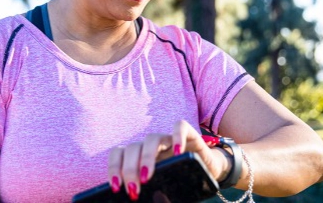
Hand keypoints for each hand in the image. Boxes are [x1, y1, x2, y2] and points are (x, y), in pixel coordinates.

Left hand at [107, 120, 227, 200]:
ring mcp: (168, 139)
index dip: (114, 168)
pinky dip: (177, 137)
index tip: (116, 188)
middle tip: (133, 190)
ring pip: (151, 139)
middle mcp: (150, 146)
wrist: (208, 171)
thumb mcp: (163, 190)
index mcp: (138, 158)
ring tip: (147, 177)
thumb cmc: (181, 182)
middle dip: (129, 169)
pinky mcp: (188, 134)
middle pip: (132, 148)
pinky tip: (177, 152)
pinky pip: (180, 126)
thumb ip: (152, 194)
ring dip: (146, 157)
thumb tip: (141, 198)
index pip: (118, 154)